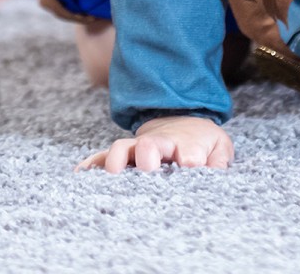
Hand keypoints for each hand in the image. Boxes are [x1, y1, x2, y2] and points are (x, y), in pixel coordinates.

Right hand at [78, 116, 234, 171]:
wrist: (183, 121)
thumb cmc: (202, 141)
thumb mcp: (219, 147)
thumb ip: (219, 161)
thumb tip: (215, 174)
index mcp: (188, 144)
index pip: (190, 152)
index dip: (189, 161)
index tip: (188, 168)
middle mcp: (160, 144)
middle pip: (151, 145)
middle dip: (147, 159)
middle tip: (146, 174)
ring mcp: (139, 147)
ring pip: (122, 148)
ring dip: (115, 161)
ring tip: (109, 178)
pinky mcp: (124, 153)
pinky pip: (103, 156)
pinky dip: (91, 164)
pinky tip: (80, 174)